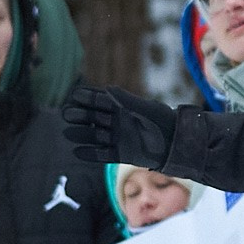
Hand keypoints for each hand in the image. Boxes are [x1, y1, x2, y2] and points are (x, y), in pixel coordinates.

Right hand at [62, 83, 176, 168]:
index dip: (86, 98)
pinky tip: (78, 152)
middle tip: (67, 114)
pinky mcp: (121, 154)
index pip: (99, 101)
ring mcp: (118, 138)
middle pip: (93, 118)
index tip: (74, 96)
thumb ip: (126, 100)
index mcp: (122, 107)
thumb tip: (107, 88)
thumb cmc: (162, 121)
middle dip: (80, 116)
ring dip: (81, 135)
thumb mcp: (145, 109)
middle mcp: (117, 122)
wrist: (176, 144)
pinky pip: (102, 155)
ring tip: (68, 134)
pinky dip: (91, 154)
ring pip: (95, 136)